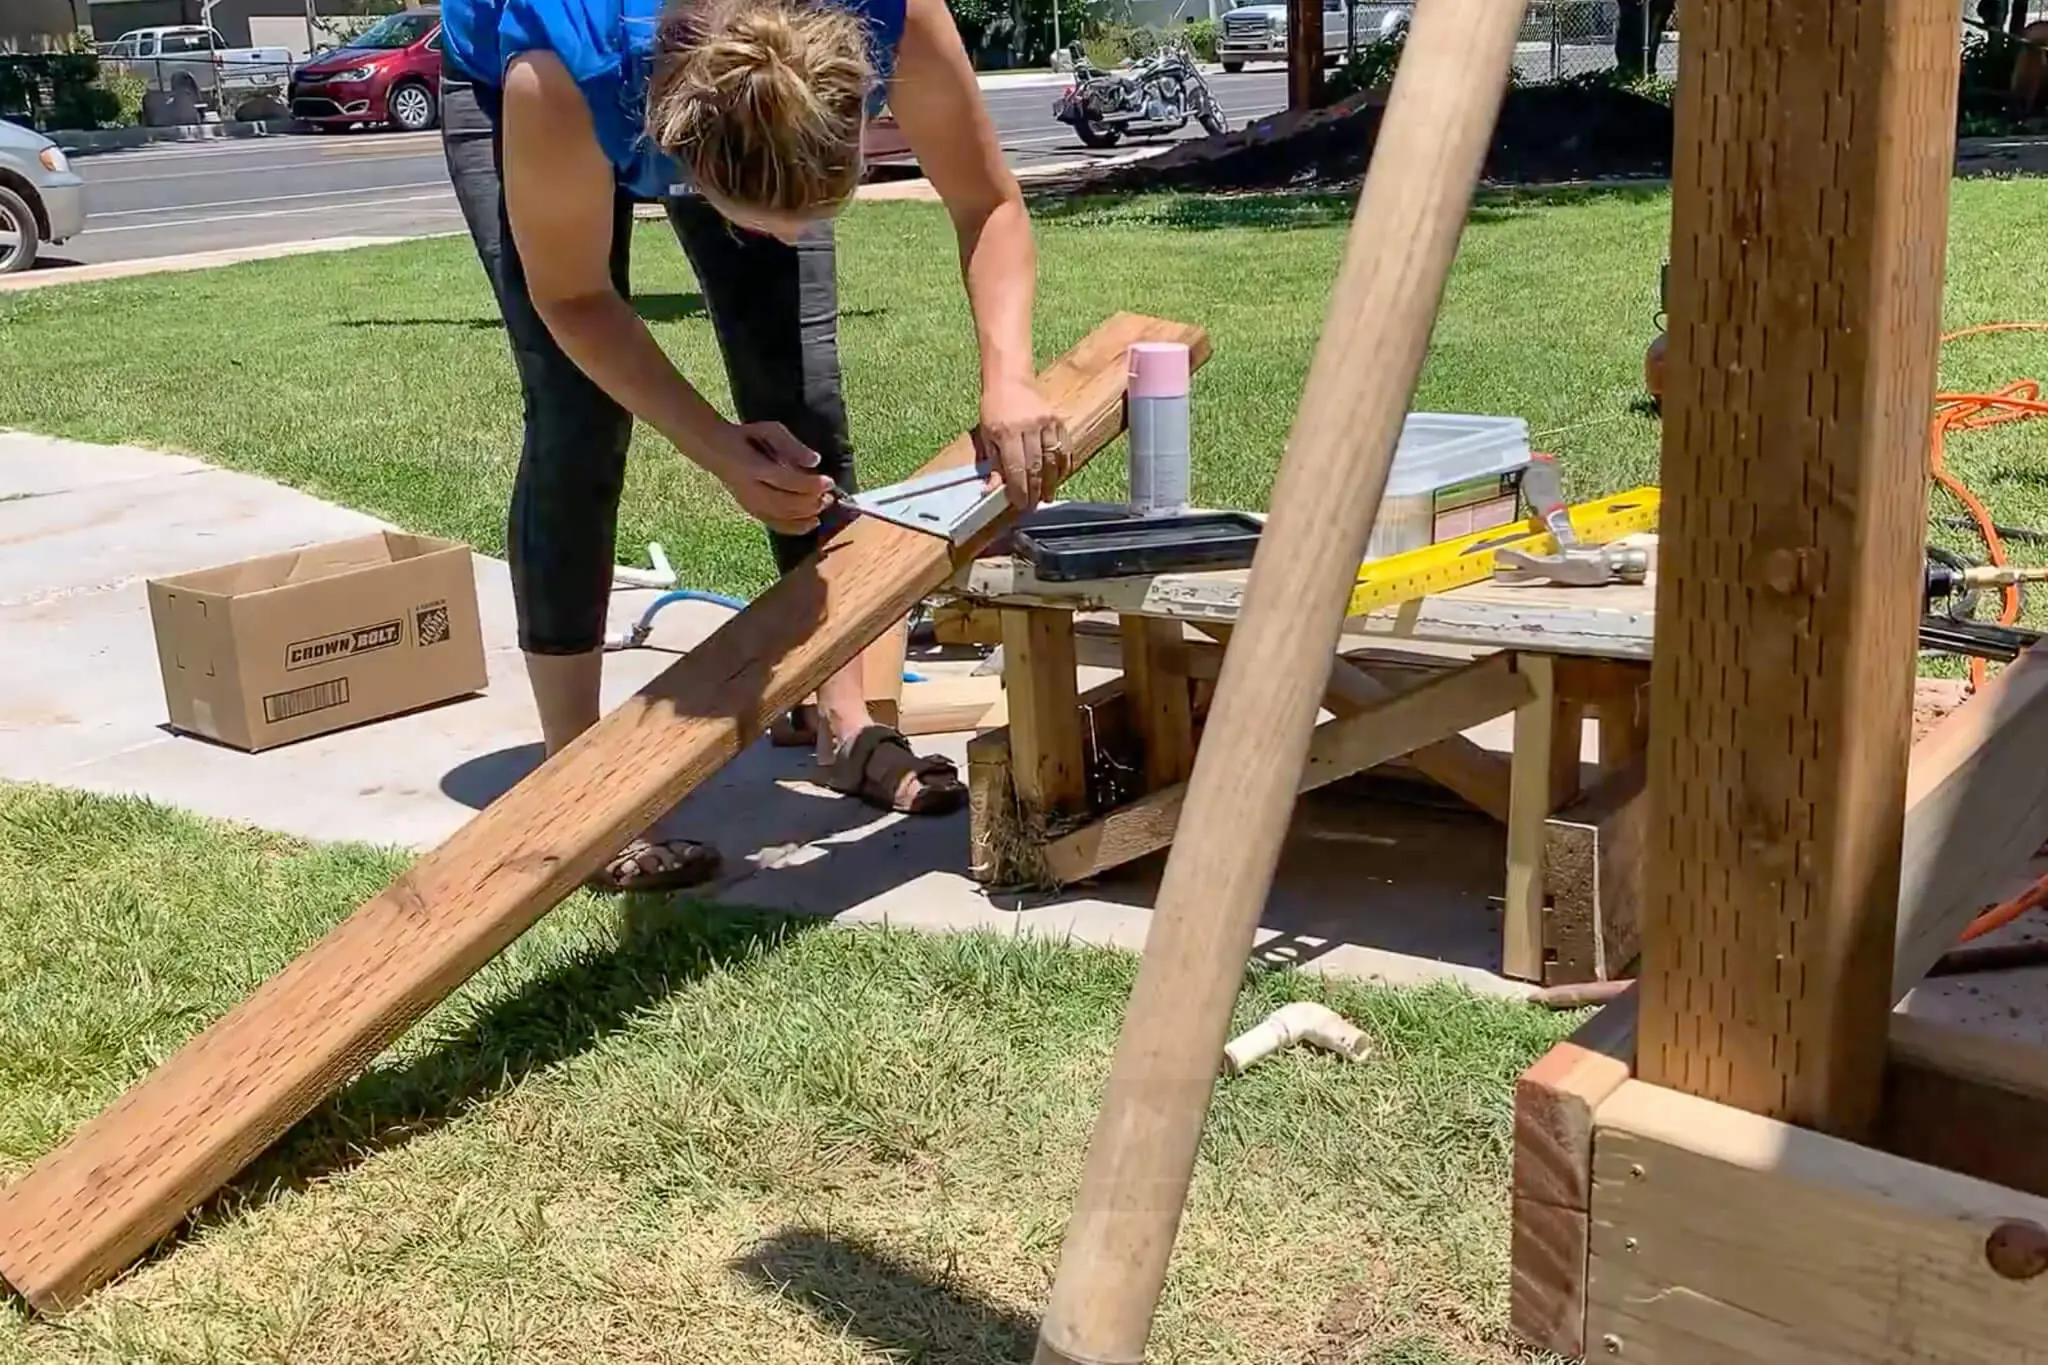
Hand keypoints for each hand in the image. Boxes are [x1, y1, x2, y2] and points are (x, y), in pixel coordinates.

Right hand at [702, 420, 835, 536]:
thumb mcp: (769, 430)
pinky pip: (774, 524)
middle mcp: (749, 489)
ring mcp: (748, 503)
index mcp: (752, 466)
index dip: (809, 484)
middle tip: (829, 496)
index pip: (785, 480)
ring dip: (805, 515)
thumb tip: (815, 461)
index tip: (829, 481)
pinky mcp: (750, 511)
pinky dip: (794, 527)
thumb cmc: (747, 437)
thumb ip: (792, 445)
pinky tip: (811, 524)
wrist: (715, 450)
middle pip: (783, 503)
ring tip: (824, 507)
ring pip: (779, 517)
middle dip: (810, 503)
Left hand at [978, 376, 1065, 510]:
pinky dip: (1063, 464)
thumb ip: (993, 463)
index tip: (1021, 505)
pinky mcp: (1057, 420)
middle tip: (1034, 506)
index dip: (1019, 490)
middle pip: (1035, 467)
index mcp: (1006, 432)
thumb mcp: (986, 435)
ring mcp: (1046, 423)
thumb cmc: (994, 408)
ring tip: (1047, 496)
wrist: (1010, 379)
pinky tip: (1059, 476)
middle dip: (1035, 490)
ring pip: (1052, 460)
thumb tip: (992, 489)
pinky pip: (1064, 447)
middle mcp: (1028, 427)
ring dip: (1051, 481)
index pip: (1016, 468)